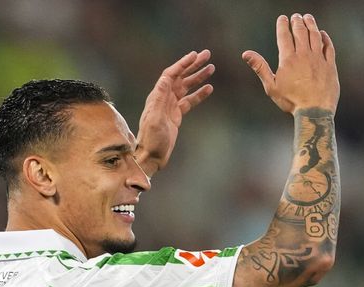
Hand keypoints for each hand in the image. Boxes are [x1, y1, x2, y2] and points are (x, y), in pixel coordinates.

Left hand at [135, 50, 214, 175]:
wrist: (151, 156)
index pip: (171, 74)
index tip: (195, 55)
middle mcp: (163, 98)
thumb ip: (159, 99)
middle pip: (180, 77)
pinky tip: (209, 88)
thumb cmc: (151, 140)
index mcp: (157, 96)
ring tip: (211, 68)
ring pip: (186, 87)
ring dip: (198, 77)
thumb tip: (166, 78)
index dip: (183, 64)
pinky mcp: (176, 115)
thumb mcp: (154, 119)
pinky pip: (189, 101)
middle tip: (207, 55)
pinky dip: (199, 94)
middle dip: (193, 65)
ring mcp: (170, 106)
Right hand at [242, 13, 338, 113]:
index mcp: (288, 59)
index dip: (283, 24)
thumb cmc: (290, 101)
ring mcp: (318, 59)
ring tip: (308, 18)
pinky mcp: (330, 66)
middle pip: (300, 32)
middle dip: (297, 21)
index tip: (282, 18)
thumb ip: (260, 67)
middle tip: (296, 16)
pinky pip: (328, 47)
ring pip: (315, 36)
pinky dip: (325, 38)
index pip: (284, 35)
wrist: (314, 112)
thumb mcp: (271, 86)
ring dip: (311, 25)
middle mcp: (304, 55)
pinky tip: (322, 34)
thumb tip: (246, 53)